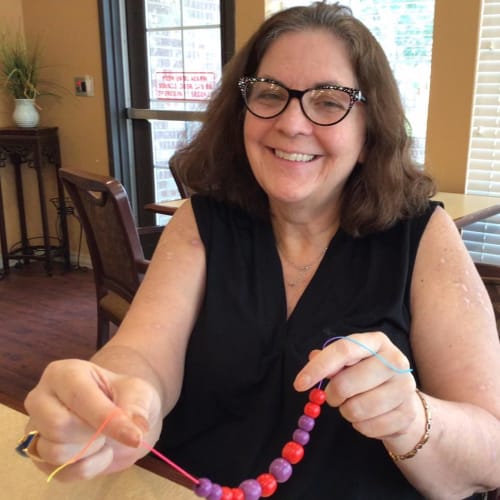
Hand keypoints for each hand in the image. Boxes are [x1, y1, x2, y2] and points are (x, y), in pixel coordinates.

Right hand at [23, 359, 162, 480]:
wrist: (119, 415)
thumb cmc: (124, 396)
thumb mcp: (138, 392)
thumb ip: (136, 406)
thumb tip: (136, 429)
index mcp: (64, 373)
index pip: (79, 397)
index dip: (106, 419)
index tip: (135, 437)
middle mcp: (41, 398)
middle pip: (59, 426)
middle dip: (94, 434)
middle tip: (110, 428)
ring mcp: (35, 428)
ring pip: (55, 452)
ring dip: (91, 450)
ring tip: (103, 436)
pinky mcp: (38, 456)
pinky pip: (60, 472)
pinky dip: (88, 467)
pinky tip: (98, 452)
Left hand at [294, 332, 419, 441]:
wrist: (403, 398)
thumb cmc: (368, 374)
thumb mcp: (351, 360)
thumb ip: (331, 358)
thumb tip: (313, 357)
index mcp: (377, 342)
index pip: (343, 350)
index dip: (317, 368)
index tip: (298, 384)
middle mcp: (395, 361)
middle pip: (346, 383)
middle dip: (332, 395)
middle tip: (334, 397)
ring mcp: (404, 388)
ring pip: (356, 409)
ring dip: (347, 411)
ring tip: (353, 405)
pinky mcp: (407, 414)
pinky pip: (368, 427)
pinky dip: (360, 426)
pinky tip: (367, 417)